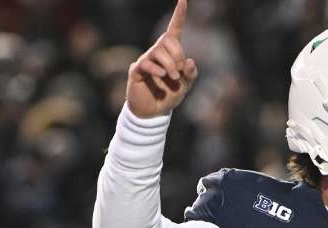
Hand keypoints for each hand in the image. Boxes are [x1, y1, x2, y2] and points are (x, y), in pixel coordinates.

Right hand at [126, 0, 198, 117]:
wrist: (154, 113)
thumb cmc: (169, 95)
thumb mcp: (186, 86)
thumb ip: (191, 73)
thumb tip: (189, 61)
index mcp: (171, 53)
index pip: (174, 29)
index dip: (179, 15)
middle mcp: (157, 52)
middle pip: (167, 39)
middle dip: (177, 53)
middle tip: (179, 71)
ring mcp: (146, 60)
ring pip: (158, 50)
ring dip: (169, 64)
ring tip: (173, 78)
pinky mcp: (137, 70)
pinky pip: (146, 63)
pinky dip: (156, 70)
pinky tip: (161, 78)